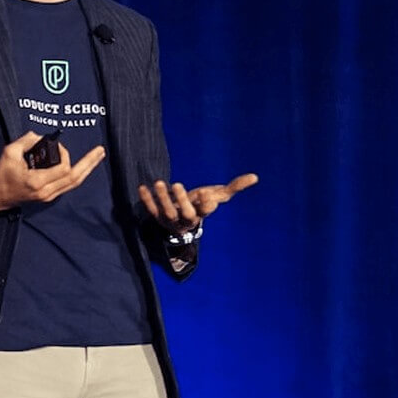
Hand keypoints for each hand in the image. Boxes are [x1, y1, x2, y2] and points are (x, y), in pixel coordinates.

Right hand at [0, 132, 105, 218]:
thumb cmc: (1, 174)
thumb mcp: (10, 152)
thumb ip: (26, 140)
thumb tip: (40, 136)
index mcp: (37, 182)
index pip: (63, 168)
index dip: (64, 154)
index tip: (57, 146)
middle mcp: (46, 192)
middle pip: (75, 178)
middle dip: (89, 163)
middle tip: (100, 151)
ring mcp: (48, 196)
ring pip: (74, 183)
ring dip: (87, 169)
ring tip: (97, 157)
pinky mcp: (48, 197)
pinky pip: (68, 185)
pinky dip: (77, 174)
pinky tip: (84, 166)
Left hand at [138, 173, 258, 234]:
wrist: (181, 220)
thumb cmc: (202, 204)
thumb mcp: (217, 195)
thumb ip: (234, 187)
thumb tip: (255, 177)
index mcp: (202, 213)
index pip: (206, 211)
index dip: (206, 204)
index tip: (207, 194)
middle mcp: (187, 219)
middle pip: (185, 214)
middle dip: (181, 200)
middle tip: (178, 184)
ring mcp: (171, 220)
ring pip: (166, 213)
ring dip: (162, 199)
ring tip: (159, 182)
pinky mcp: (158, 217)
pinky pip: (151, 210)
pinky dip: (146, 200)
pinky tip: (142, 187)